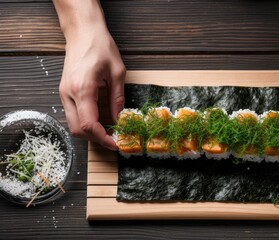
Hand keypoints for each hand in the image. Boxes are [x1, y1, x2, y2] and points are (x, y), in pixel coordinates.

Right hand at [59, 24, 124, 149]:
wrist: (82, 31)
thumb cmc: (100, 46)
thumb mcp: (117, 72)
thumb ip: (118, 99)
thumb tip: (120, 120)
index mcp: (82, 89)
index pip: (89, 124)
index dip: (103, 138)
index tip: (115, 144)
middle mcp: (68, 93)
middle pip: (78, 129)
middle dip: (96, 138)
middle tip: (113, 139)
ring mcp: (63, 93)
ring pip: (72, 124)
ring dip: (89, 132)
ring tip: (107, 131)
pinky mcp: (64, 91)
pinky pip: (72, 115)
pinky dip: (84, 123)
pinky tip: (99, 120)